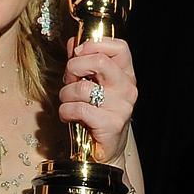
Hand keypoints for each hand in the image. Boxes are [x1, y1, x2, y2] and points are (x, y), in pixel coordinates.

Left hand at [58, 37, 136, 168]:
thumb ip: (82, 62)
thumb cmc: (94, 114)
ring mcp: (122, 106)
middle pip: (100, 61)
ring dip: (65, 94)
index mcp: (125, 75)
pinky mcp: (111, 123)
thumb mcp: (89, 84)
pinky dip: (65, 111)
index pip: (120, 47)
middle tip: (69, 79)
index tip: (78, 53)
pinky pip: (78, 108)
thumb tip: (73, 42)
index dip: (94, 44)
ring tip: (67, 102)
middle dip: (74, 67)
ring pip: (82, 87)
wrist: (103, 151)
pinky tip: (68, 116)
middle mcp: (127, 88)